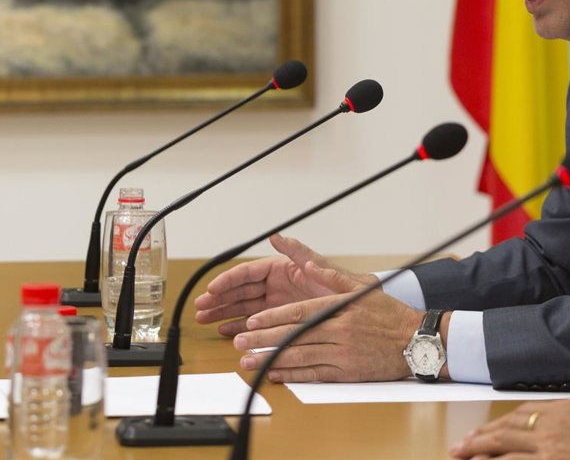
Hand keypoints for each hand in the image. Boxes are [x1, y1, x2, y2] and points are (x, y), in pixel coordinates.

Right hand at [194, 233, 376, 336]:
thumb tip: (280, 238)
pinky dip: (239, 324)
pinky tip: (225, 331)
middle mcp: (279, 284)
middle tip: (200, 307)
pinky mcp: (282, 318)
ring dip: (224, 312)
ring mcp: (279, 302)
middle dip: (220, 298)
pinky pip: (255, 320)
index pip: (250, 272)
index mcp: (286, 269)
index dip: (230, 280)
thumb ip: (303, 254)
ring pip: (244, 305)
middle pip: (242, 289)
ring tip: (204, 320)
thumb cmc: (351, 288)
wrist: (369, 312)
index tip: (213, 289)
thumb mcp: (328, 269)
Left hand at [232, 279, 424, 382]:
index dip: (272, 317)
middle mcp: (340, 330)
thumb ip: (332, 277)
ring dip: (271, 359)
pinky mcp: (347, 372)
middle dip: (263, 339)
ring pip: (300, 356)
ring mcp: (343, 353)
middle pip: (294, 335)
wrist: (416, 340)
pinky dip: (292, 375)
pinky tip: (275, 374)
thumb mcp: (363, 288)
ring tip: (248, 361)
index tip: (252, 321)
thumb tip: (306, 263)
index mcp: (340, 308)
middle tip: (239, 343)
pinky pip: (314, 374)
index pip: (299, 312)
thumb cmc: (389, 314)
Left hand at [450, 396, 569, 459]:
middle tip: (457, 447)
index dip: (499, 424)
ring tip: (461, 458)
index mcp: (559, 411)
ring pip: (504, 451)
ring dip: (481, 455)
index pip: (521, 415)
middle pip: (505, 432)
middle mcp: (548, 428)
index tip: (485, 430)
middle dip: (479, 439)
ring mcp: (546, 449)